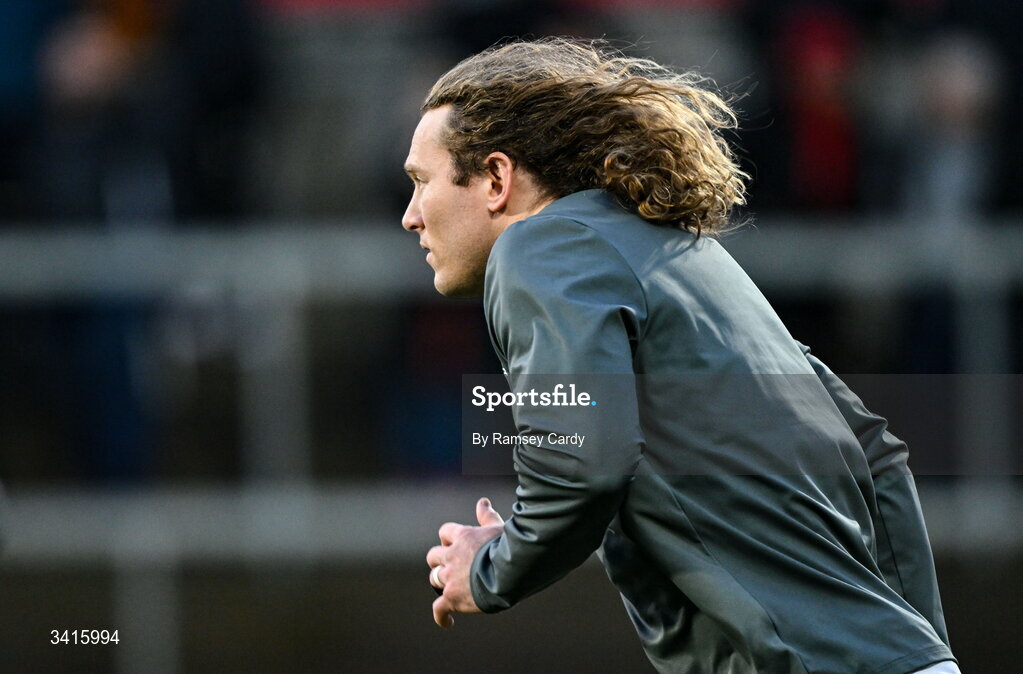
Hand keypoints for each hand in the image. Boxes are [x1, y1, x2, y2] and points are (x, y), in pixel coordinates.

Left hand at [426, 497, 503, 627]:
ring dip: (441, 582)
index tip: (454, 544)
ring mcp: (450, 578)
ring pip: (435, 578)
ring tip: (452, 588)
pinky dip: (442, 616)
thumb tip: (482, 502)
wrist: (511, 571)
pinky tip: (447, 621)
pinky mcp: (453, 598)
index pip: (445, 532)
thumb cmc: (509, 547)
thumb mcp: (499, 527)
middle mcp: (451, 556)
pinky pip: (439, 608)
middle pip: (433, 556)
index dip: (448, 539)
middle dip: (440, 560)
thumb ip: (487, 516)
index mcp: (462, 537)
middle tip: (452, 566)